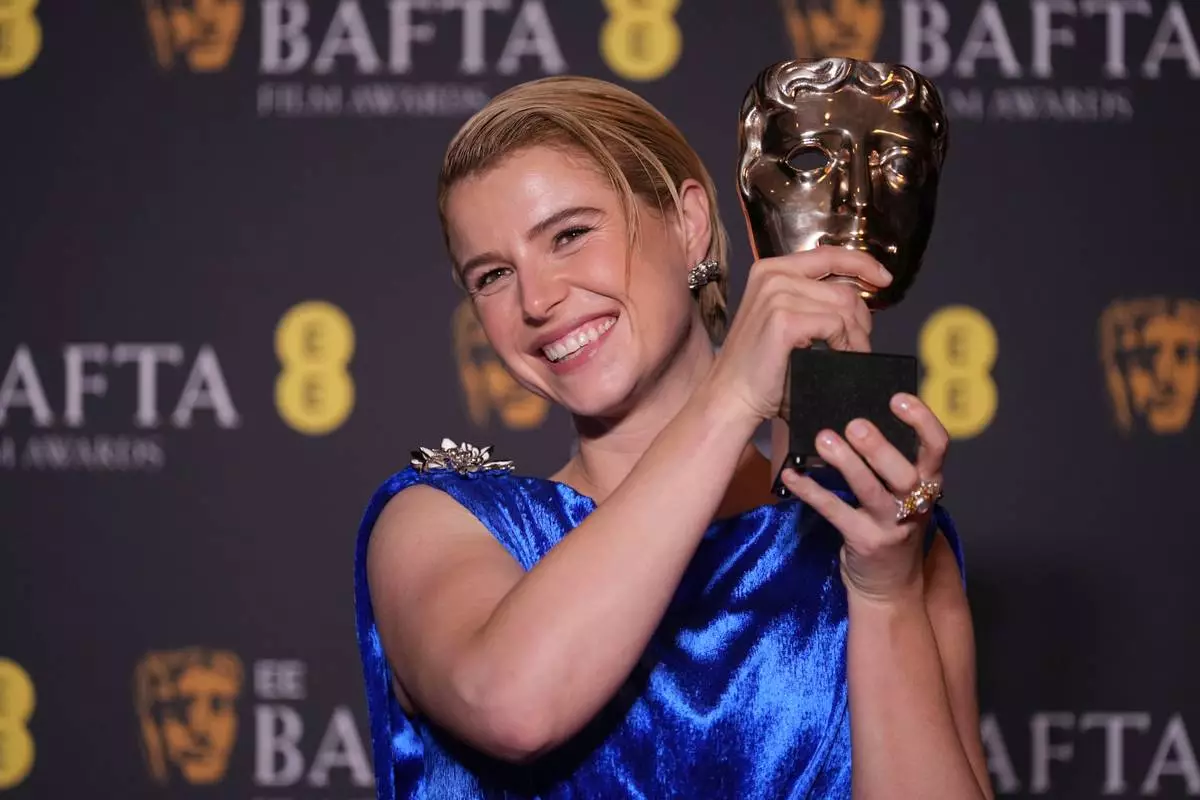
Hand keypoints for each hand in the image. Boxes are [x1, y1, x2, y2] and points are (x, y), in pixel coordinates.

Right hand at [704, 246, 891, 424]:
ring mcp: (776, 295)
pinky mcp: (784, 319)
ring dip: (856, 336)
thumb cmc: (760, 366)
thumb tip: (858, 297)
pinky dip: (845, 344)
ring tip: (850, 355)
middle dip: (861, 320)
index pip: (829, 255)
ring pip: (844, 307)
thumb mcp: (784, 318)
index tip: (884, 279)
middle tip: (858, 345)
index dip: (863, 264)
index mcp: (771, 270)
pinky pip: (836, 325)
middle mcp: (772, 275)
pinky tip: (838, 357)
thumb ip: (812, 299)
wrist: (732, 396)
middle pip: (844, 289)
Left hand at [777, 392, 948, 603]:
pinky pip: (835, 512)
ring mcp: (891, 526)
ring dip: (847, 464)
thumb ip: (890, 460)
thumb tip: (855, 415)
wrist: (891, 586)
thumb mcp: (903, 493)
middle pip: (904, 473)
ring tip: (823, 439)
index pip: (937, 447)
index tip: (898, 398)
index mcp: (928, 483)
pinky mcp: (864, 542)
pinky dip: (811, 491)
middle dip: (879, 447)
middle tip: (854, 424)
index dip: (922, 421)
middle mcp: (915, 503)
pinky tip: (790, 474)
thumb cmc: (892, 525)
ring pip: (871, 491)